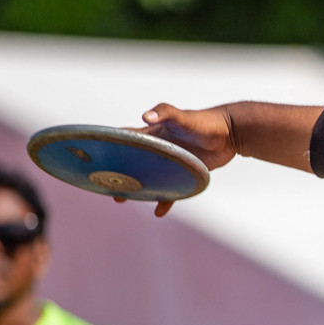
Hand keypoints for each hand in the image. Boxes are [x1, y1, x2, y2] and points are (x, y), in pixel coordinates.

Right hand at [117, 103, 237, 215]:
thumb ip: (165, 113)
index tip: (92, 158)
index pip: (125, 140)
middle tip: (105, 186)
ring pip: (148, 178)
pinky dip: (165, 200)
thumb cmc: (205, 121)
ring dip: (136, 189)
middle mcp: (158, 149)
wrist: (231, 133)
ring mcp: (171, 162)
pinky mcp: (184, 172)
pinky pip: (171, 190)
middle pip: (132, 162)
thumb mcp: (182, 116)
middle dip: (118, 173)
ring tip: (122, 199)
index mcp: (152, 135)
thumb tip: (145, 116)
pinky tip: (159, 211)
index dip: (109, 147)